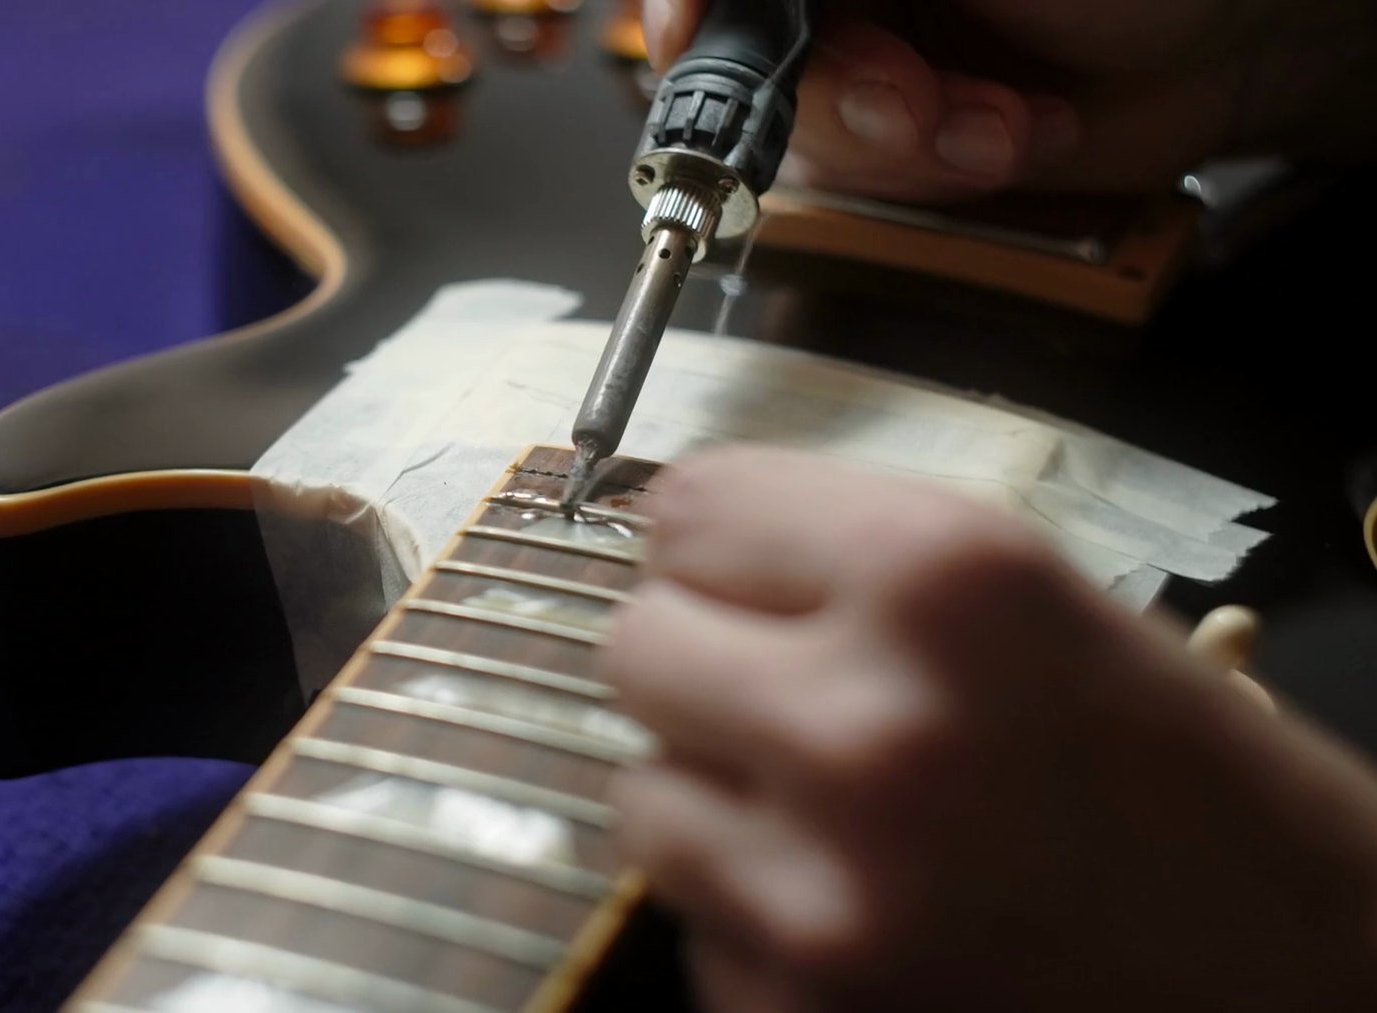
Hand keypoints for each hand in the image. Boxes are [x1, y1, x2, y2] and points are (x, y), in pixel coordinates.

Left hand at [600, 444, 1376, 1011]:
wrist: (1304, 987)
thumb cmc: (1189, 786)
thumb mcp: (1045, 612)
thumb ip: (857, 565)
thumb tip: (675, 537)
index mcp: (945, 579)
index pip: (689, 510)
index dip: (723, 549)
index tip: (750, 578)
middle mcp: (867, 726)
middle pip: (635, 644)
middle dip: (706, 670)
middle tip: (795, 705)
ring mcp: (819, 893)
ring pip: (643, 794)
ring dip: (717, 802)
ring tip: (842, 824)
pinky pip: (694, 923)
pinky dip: (753, 919)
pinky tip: (866, 917)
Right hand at [642, 0, 1376, 201]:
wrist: (1232, 47)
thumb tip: (701, 0)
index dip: (693, 20)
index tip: (693, 42)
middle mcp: (839, 1)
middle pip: (750, 67)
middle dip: (845, 98)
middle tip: (920, 97)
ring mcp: (866, 68)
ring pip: (804, 137)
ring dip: (909, 147)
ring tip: (1000, 119)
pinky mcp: (901, 143)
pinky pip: (863, 187)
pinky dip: (939, 178)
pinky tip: (1010, 139)